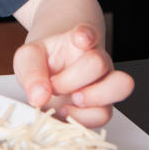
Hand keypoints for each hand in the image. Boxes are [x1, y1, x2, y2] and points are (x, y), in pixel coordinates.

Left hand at [13, 24, 133, 127]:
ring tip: (73, 99)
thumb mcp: (27, 59)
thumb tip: (39, 96)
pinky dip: (83, 118)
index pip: (88, 32)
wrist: (50, 78)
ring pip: (121, 86)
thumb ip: (31, 72)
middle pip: (100, 62)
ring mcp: (104, 82)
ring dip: (93, 96)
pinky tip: (66, 111)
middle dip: (73, 78)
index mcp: (78, 41)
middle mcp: (96, 59)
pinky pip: (104, 114)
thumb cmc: (44, 63)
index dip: (87, 34)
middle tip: (55, 86)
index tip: (79, 38)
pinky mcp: (103, 106)